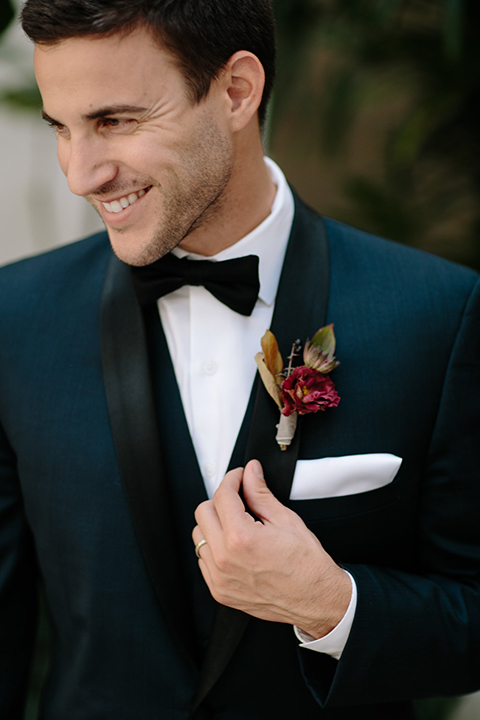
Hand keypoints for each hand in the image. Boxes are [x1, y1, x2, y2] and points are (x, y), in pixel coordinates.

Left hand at [192, 459, 351, 637]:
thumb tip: (251, 472)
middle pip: (203, 512)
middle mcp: (225, 559)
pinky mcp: (219, 591)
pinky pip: (203, 560)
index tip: (240, 477)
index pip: (222, 495)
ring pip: (199, 536)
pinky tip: (235, 546)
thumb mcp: (285, 519)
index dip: (232, 479)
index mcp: (241, 538)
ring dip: (215, 524)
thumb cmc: (306, 563)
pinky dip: (215, 548)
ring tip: (238, 524)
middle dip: (221, 500)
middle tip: (240, 499)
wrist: (316, 600)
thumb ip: (260, 493)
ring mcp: (219, 578)